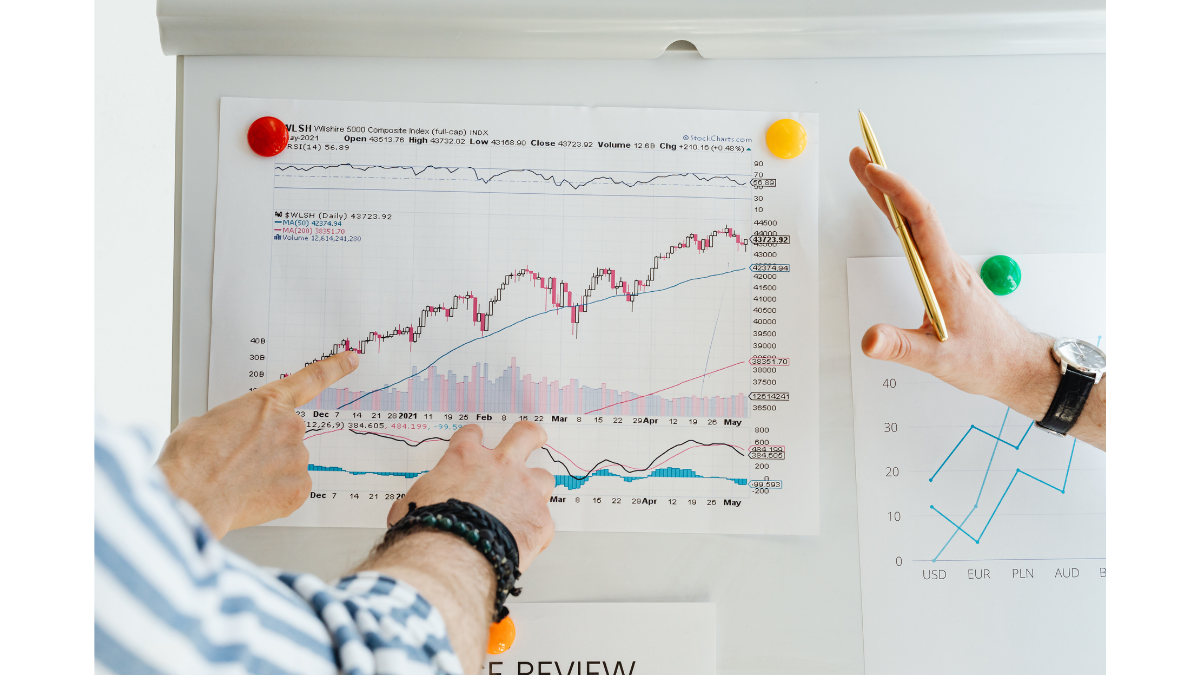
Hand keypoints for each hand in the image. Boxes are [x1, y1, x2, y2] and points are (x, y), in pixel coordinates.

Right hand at [157, 351, 359, 536]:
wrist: (192, 494)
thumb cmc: (192, 458)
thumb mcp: (207, 421)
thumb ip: (237, 420)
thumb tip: (235, 433)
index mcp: (268, 403)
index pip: (311, 378)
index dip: (335, 368)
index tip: (353, 359)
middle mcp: (291, 426)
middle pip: (288, 434)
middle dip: (269, 446)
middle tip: (239, 460)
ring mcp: (298, 457)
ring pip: (289, 463)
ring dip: (270, 471)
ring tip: (239, 480)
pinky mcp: (300, 488)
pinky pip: (292, 488)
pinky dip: (275, 493)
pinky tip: (251, 495)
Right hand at [361, 422, 555, 673]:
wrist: (452, 556)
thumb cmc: (429, 529)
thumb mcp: (412, 504)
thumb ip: (421, 498)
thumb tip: (405, 508)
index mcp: (465, 458)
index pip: (471, 435)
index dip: (474, 438)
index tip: (476, 441)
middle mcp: (500, 466)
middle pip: (525, 435)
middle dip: (530, 435)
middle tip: (533, 438)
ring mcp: (525, 490)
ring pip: (542, 478)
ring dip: (536, 489)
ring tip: (530, 502)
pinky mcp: (540, 519)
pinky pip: (543, 521)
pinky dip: (534, 530)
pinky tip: (525, 541)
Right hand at [848, 147, 1104, 447]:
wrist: (1015, 366)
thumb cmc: (986, 359)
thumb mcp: (939, 359)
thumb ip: (902, 348)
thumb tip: (869, 339)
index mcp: (945, 275)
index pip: (919, 221)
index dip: (896, 192)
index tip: (874, 170)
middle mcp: (945, 264)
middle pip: (912, 212)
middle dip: (884, 182)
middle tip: (860, 155)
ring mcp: (945, 268)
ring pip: (914, 222)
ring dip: (889, 196)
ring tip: (866, 174)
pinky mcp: (942, 276)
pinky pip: (917, 236)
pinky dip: (897, 217)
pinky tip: (887, 214)